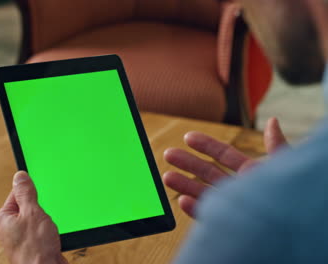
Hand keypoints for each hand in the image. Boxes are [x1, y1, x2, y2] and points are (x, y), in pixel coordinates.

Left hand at [0, 171, 67, 263]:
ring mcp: (20, 238)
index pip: (15, 194)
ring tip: (47, 231)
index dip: (30, 192)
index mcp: (4, 218)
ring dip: (46, 222)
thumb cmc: (35, 249)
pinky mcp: (32, 246)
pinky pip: (41, 231)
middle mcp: (9, 229)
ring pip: (37, 219)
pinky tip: (51, 237)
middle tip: (43, 217)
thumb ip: (25, 193)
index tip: (39, 192)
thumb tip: (19, 176)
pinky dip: (48, 231)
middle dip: (40, 209)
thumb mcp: (32, 213)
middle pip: (28, 206)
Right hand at [163, 117, 287, 217]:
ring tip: (167, 177)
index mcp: (252, 174)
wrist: (296, 232)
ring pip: (204, 194)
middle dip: (187, 163)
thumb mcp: (287, 167)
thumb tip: (274, 121)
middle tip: (168, 154)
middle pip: (208, 173)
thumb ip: (277, 146)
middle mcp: (240, 190)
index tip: (188, 137)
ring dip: (184, 185)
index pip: (225, 156)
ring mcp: (233, 208)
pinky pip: (208, 217)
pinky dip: (194, 210)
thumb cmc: (296, 198)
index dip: (206, 145)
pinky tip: (183, 200)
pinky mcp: (229, 226)